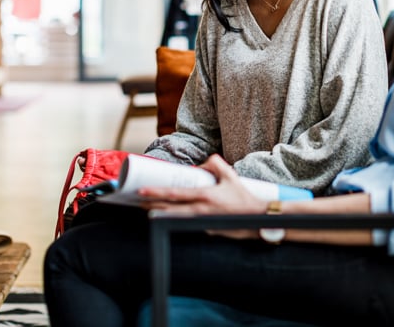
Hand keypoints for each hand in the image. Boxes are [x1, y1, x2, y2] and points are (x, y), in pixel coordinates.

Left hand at [138, 154, 267, 238]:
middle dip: (151, 205)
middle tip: (137, 202)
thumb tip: (200, 165)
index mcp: (205, 196)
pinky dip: (176, 219)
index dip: (157, 193)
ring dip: (160, 213)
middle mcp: (200, 211)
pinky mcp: (205, 230)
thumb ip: (214, 164)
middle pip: (169, 209)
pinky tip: (167, 216)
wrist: (256, 219)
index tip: (143, 190)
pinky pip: (187, 223)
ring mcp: (201, 223)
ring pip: (174, 218)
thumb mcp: (230, 175)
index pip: (175, 195)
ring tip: (147, 209)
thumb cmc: (243, 198)